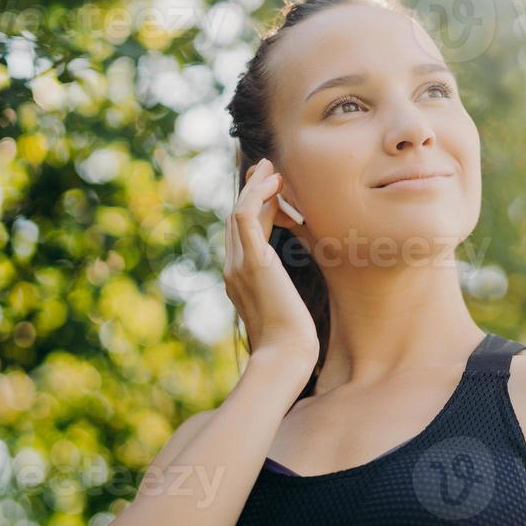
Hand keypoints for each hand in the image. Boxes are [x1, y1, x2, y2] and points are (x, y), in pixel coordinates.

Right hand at [224, 157, 319, 365]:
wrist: (285, 358)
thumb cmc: (292, 341)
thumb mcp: (286, 308)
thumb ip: (283, 291)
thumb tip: (291, 284)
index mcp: (239, 279)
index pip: (241, 234)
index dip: (253, 207)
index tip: (271, 189)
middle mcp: (233, 269)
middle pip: (236, 219)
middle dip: (251, 191)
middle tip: (269, 168)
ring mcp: (239, 265)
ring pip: (238, 213)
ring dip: (255, 186)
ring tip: (272, 167)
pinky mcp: (252, 263)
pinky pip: (245, 217)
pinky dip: (257, 195)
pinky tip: (275, 182)